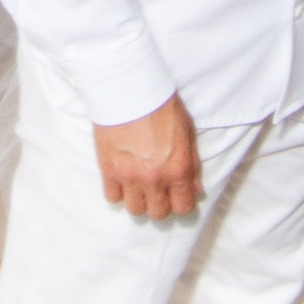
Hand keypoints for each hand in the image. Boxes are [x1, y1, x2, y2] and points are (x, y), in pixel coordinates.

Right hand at [94, 95, 202, 219]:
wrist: (129, 89)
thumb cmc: (162, 107)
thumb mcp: (187, 133)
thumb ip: (192, 165)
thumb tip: (195, 190)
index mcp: (177, 170)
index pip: (183, 208)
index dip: (181, 204)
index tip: (177, 196)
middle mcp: (154, 179)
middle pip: (158, 213)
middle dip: (160, 204)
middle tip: (158, 190)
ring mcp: (129, 177)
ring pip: (135, 210)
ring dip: (139, 200)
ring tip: (139, 186)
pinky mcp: (108, 170)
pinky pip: (112, 197)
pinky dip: (118, 192)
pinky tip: (122, 180)